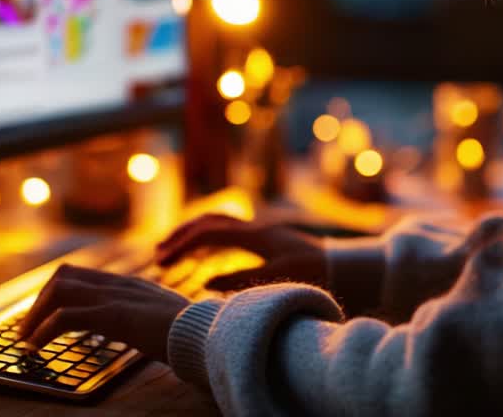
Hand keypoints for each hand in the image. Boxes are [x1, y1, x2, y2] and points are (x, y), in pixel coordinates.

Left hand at [21, 263, 188, 361]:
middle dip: (37, 303)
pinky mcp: (115, 315)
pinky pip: (67, 317)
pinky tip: (37, 348)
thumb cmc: (189, 333)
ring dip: (35, 316)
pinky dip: (45, 331)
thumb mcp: (158, 319)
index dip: (52, 292)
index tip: (40, 316)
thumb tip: (129, 327)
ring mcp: (116, 296)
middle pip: (63, 276)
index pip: (78, 275)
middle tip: (25, 330)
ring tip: (25, 340)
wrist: (209, 334)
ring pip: (59, 291)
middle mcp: (118, 283)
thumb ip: (140, 316)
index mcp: (127, 284)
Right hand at [155, 214, 326, 291]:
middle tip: (158, 254)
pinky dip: (208, 235)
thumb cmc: (314, 273)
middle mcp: (254, 226)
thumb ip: (240, 280)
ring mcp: (259, 229)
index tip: (162, 262)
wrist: (343, 265)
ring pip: (217, 221)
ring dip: (192, 232)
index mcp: (255, 235)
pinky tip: (201, 248)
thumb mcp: (277, 279)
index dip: (181, 246)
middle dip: (180, 236)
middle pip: (207, 222)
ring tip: (172, 248)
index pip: (207, 234)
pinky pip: (228, 229)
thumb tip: (204, 282)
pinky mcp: (264, 236)